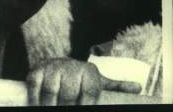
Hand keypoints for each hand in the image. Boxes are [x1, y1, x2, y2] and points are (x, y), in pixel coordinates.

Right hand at [26, 58, 141, 105]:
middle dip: (67, 106)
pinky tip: (39, 107)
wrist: (58, 66)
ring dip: (51, 105)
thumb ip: (115, 87)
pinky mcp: (36, 70)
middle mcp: (70, 66)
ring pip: (51, 91)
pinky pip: (35, 86)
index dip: (87, 104)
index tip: (83, 110)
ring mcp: (52, 67)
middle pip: (69, 93)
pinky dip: (36, 100)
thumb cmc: (81, 81)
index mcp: (89, 71)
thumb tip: (138, 88)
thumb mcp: (98, 83)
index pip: (89, 90)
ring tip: (54, 111)